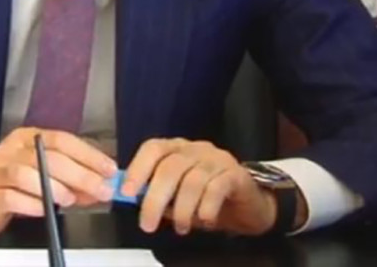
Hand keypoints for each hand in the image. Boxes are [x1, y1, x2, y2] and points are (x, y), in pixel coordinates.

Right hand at [0, 127, 117, 235]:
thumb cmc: (9, 183)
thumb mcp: (41, 174)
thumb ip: (70, 178)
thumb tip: (100, 184)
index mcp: (28, 138)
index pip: (62, 140)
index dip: (88, 154)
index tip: (108, 168)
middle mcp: (12, 149)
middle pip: (48, 156)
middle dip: (79, 174)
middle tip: (99, 189)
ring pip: (26, 173)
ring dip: (53, 187)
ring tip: (70, 199)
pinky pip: (10, 197)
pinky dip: (30, 204)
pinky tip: (44, 209)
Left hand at [122, 138, 297, 235]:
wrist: (250, 205)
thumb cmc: (207, 199)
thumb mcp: (178, 197)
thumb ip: (159, 194)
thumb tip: (135, 200)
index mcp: (176, 148)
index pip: (153, 149)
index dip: (138, 169)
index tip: (126, 192)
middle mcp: (195, 148)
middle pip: (170, 167)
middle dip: (155, 198)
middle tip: (148, 224)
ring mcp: (216, 158)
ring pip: (192, 180)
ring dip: (182, 209)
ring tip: (180, 228)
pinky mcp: (235, 174)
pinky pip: (216, 188)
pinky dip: (205, 208)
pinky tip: (204, 221)